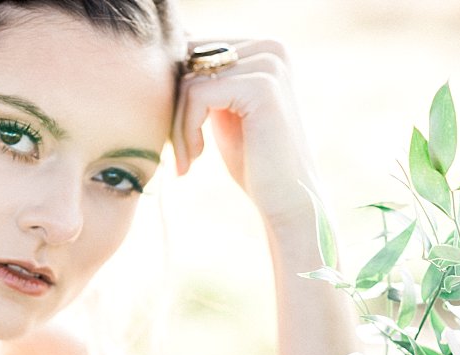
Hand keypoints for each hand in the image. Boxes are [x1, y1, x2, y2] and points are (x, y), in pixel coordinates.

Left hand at [172, 39, 318, 226]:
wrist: (287, 201)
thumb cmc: (255, 164)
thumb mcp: (225, 113)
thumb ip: (207, 82)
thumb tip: (171, 52)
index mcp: (264, 49)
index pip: (194, 49)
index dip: (177, 93)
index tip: (179, 137)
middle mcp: (271, 48)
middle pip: (189, 59)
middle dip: (175, 107)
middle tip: (179, 152)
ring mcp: (269, 64)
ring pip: (189, 80)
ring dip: (178, 125)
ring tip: (186, 160)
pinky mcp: (261, 85)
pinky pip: (196, 94)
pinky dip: (186, 130)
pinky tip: (196, 158)